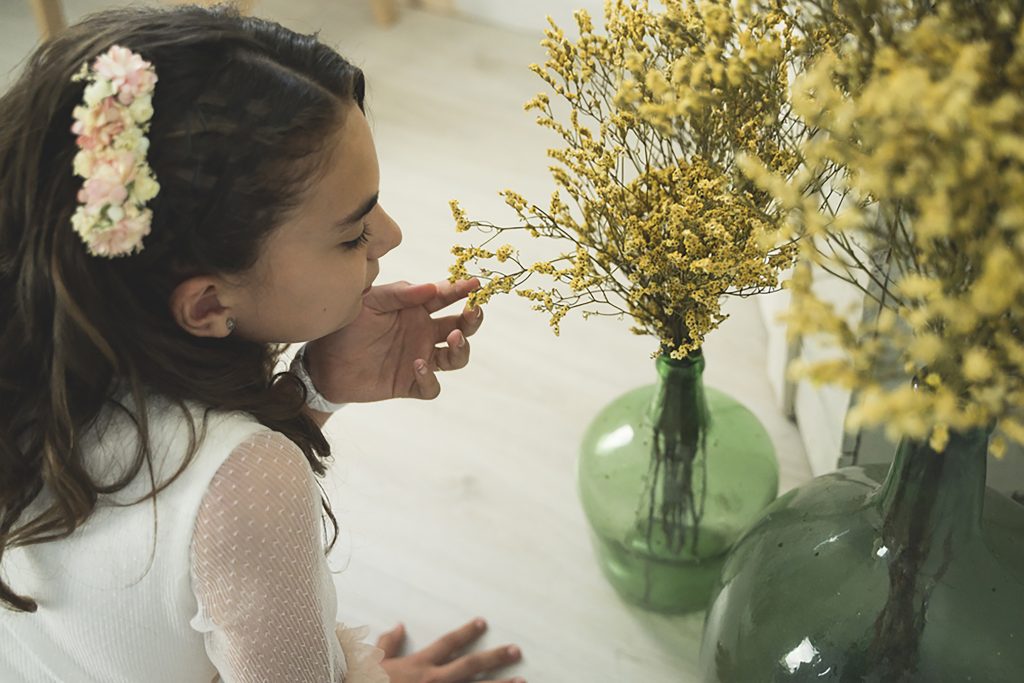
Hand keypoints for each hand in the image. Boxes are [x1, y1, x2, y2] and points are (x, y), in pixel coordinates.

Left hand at [305, 278, 483, 402]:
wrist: (320, 361)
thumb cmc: (346, 325)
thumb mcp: (369, 301)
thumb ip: (400, 294)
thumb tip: (433, 288)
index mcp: (416, 309)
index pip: (446, 298)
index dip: (462, 290)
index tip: (475, 284)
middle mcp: (423, 333)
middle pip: (461, 327)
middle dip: (472, 320)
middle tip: (474, 311)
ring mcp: (419, 358)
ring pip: (455, 358)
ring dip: (461, 348)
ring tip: (453, 338)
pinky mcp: (408, 384)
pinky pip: (431, 387)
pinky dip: (429, 379)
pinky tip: (417, 365)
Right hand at [376, 619, 524, 682]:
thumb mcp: (374, 663)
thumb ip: (388, 644)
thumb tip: (399, 627)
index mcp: (419, 665)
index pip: (448, 643)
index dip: (467, 632)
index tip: (483, 623)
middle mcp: (433, 680)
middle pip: (471, 666)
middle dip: (495, 658)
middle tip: (516, 651)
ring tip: (522, 682)